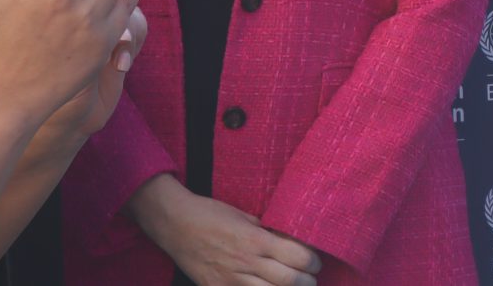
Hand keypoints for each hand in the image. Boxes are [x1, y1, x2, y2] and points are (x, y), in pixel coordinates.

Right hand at [129, 176, 322, 285]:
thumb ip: (268, 231)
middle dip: (307, 282)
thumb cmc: (212, 214)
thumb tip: (292, 240)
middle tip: (311, 279)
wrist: (176, 225)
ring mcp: (231, 280)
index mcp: (256, 239)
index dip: (313, 262)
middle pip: (289, 281)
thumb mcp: (246, 216)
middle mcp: (246, 262)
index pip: (298, 257)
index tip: (316, 263)